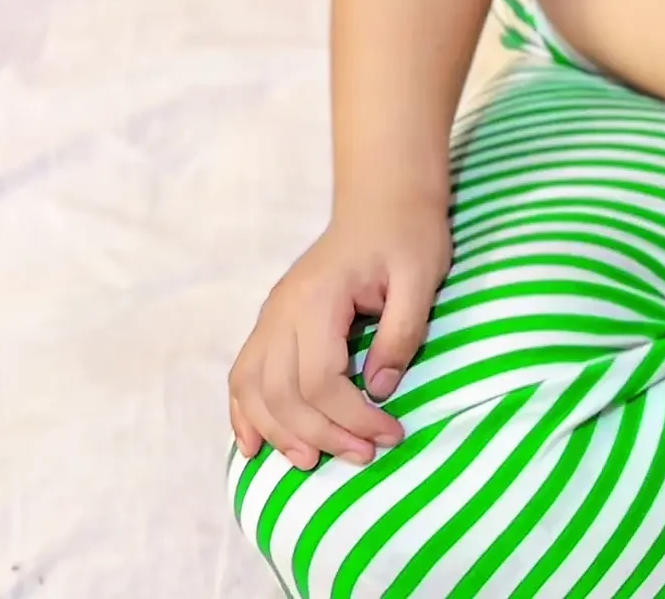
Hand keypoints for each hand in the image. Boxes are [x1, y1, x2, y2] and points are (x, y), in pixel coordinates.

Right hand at [227, 196, 451, 470]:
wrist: (383, 201)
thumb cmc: (407, 235)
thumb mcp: (421, 278)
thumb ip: (401, 333)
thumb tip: (380, 389)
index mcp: (317, 298)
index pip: (320, 379)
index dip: (352, 417)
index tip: (391, 434)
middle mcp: (282, 309)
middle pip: (283, 393)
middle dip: (322, 434)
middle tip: (365, 456)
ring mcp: (271, 316)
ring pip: (254, 390)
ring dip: (279, 433)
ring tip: (313, 462)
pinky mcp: (272, 323)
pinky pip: (243, 375)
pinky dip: (244, 413)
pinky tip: (253, 446)